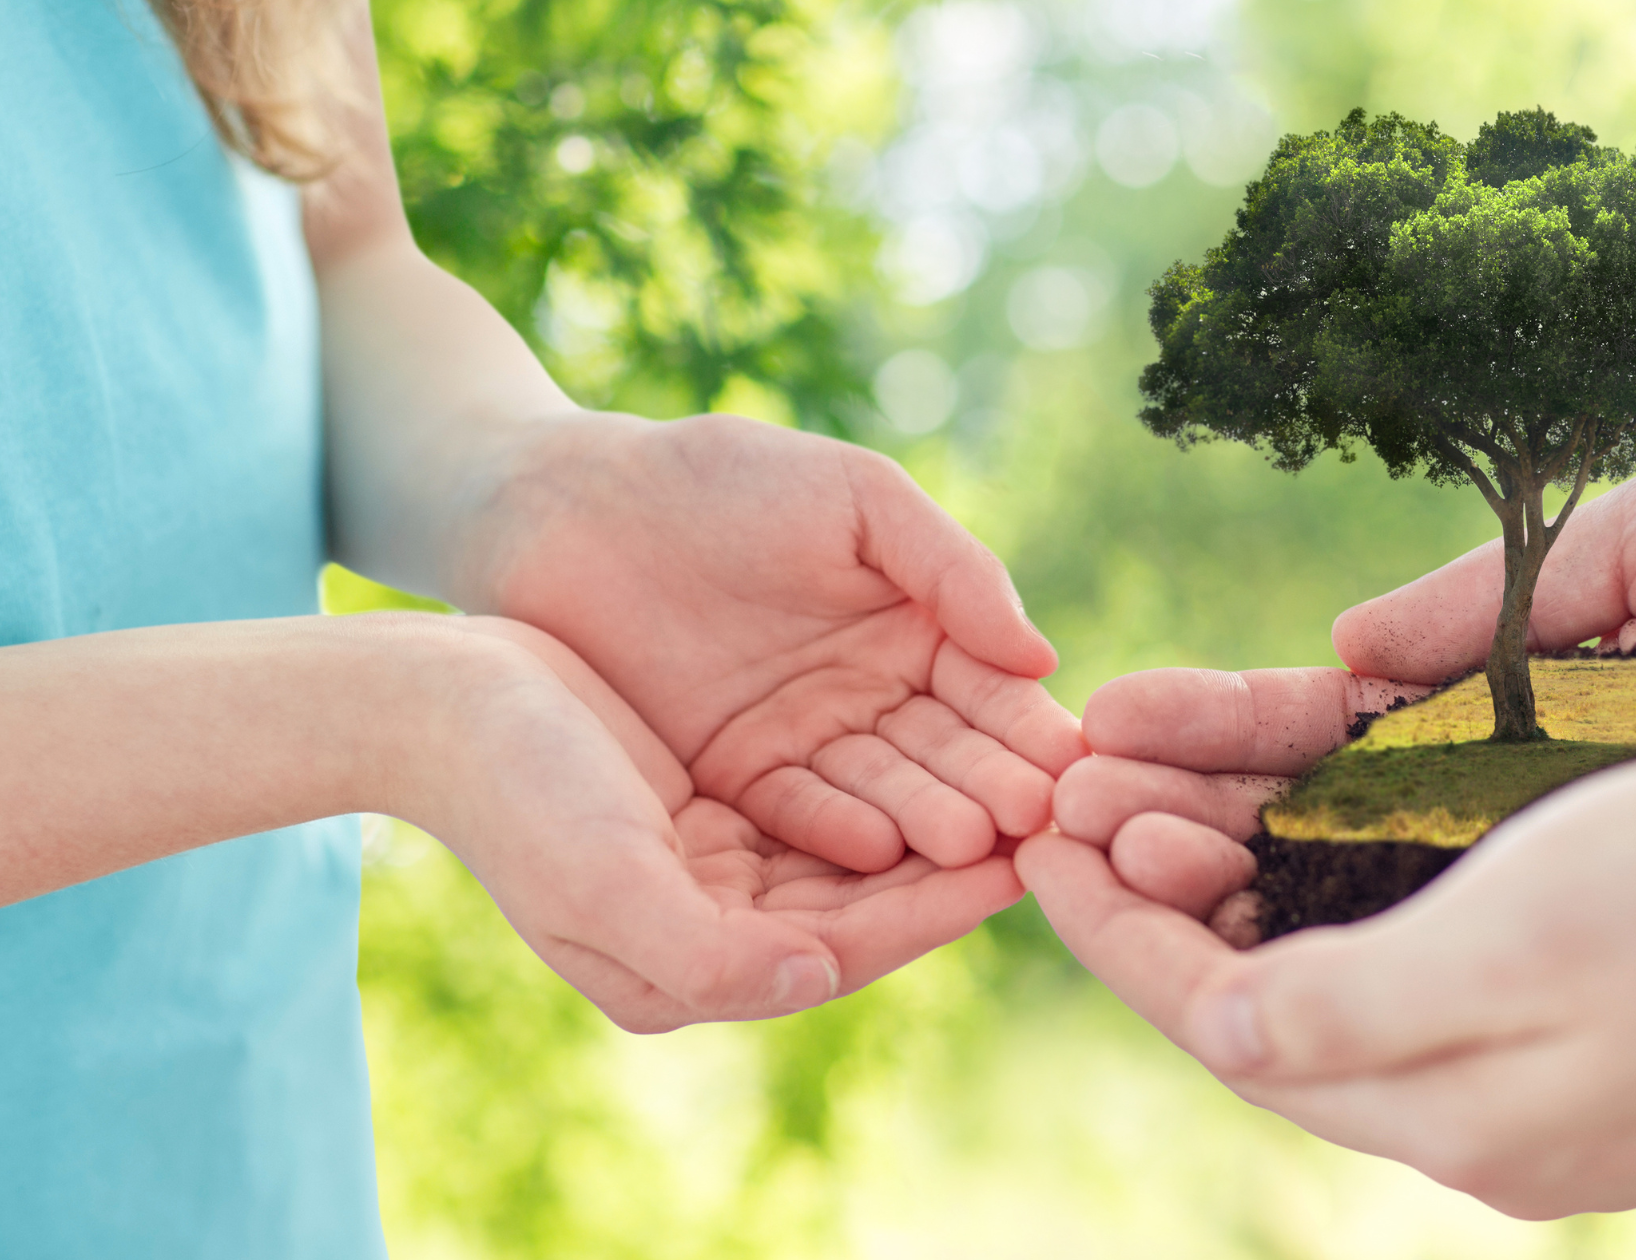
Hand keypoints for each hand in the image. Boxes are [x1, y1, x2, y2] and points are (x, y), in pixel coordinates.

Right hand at [409, 616, 1023, 1032]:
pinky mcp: (710, 812)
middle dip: (954, 866)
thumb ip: (711, 953)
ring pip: (854, 856)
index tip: (1025, 862)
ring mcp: (711, 875)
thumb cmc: (514, 788)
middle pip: (864, 908)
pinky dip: (884, 780)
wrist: (434, 700)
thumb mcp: (606, 880)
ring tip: (1018, 782)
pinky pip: (823, 806)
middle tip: (1051, 822)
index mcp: (687, 973)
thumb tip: (815, 975)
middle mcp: (709, 937)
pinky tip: (945, 741)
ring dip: (932, 819)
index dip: (938, 909)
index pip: (845, 950)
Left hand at [455, 414, 1081, 988]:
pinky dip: (838, 833)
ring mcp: (806, 745)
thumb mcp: (855, 499)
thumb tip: (1043, 658)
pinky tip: (879, 849)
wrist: (568, 507)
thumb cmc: (719, 478)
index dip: (1027, 728)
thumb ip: (951, 569)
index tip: (1067, 764)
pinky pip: (796, 814)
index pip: (991, 692)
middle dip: (992, 789)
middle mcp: (875, 699)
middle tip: (1034, 825)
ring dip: (929, 823)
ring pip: (883, 794)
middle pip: (947, 756)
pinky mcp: (733, 782)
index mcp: (920, 628)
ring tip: (970, 847)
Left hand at [1023, 736, 1635, 1252]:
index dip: (1115, 930)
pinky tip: (1299, 826)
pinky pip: (1408, 954)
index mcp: (1442, 1108)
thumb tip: (1222, 1022)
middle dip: (1159, 895)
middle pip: (1262, 998)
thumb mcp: (1520, 945)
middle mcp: (1470, 1107)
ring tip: (1156, 790)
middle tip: (1075, 788)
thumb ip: (1354, 1006)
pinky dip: (1331, 889)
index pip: (1223, 1024)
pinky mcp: (1578, 1017)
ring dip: (1238, 883)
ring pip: (1332, 972)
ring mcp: (1529, 1069)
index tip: (1036, 834)